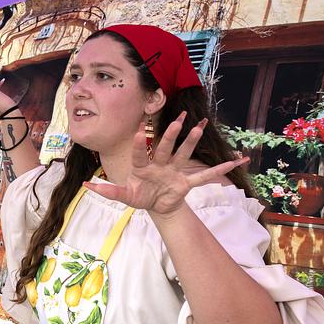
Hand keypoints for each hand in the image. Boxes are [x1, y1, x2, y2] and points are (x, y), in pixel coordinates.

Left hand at [85, 114, 248, 216]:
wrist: (157, 206)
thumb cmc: (140, 196)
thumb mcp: (124, 197)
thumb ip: (107, 191)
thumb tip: (85, 185)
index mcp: (143, 167)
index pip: (140, 152)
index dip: (139, 141)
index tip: (139, 127)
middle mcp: (160, 164)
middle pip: (165, 147)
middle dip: (170, 133)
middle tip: (178, 118)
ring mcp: (175, 171)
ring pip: (184, 153)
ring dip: (192, 140)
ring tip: (201, 124)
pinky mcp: (187, 182)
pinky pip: (205, 175)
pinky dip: (221, 169)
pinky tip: (238, 160)